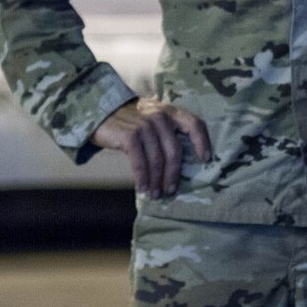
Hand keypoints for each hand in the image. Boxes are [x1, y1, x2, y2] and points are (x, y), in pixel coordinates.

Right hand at [92, 97, 211, 199]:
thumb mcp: (152, 119)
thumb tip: (177, 165)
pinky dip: (142, 178)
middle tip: (170, 190)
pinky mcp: (130, 136)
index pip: (194, 124)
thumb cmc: (130, 121)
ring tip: (155, 194)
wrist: (101, 112)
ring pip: (157, 160)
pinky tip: (142, 188)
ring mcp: (144, 125)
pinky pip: (140, 162)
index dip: (202, 142)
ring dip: (157, 180)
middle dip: (173, 174)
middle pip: (174, 151)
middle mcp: (160, 117)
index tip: (205, 159)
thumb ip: (165, 133)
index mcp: (170, 112)